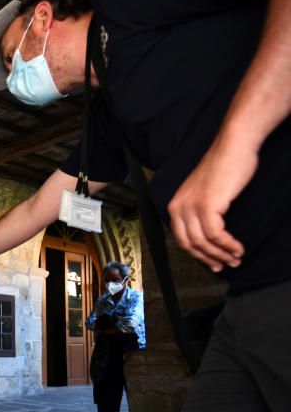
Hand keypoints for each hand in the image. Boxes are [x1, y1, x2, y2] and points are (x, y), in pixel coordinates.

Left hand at [168, 135, 252, 272]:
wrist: (234, 145)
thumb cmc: (225, 166)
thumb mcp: (205, 193)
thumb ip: (201, 212)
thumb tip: (208, 236)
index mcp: (175, 205)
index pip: (182, 239)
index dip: (198, 255)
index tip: (212, 263)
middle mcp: (178, 207)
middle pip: (190, 244)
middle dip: (209, 259)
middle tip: (225, 266)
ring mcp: (191, 206)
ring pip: (203, 242)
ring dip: (221, 255)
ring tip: (236, 259)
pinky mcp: (206, 205)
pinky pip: (215, 235)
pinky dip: (227, 245)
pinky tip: (237, 249)